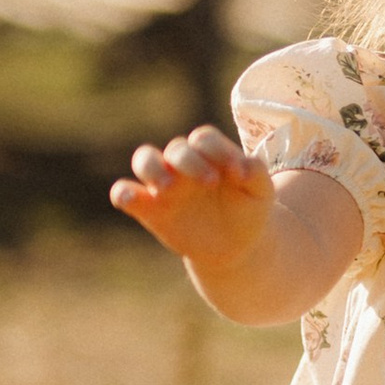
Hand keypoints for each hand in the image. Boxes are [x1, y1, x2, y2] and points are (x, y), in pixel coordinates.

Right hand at [110, 125, 274, 270]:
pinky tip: (132, 200)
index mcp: (210, 154)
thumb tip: (242, 166)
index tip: (238, 174)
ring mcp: (164, 184)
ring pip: (144, 159)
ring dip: (152, 169)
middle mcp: (184, 164)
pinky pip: (123, 192)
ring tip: (168, 190)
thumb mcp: (262, 192)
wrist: (235, 245)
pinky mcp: (148, 208)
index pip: (204, 138)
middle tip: (209, 183)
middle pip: (176, 147)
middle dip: (189, 161)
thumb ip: (257, 172)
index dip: (218, 150)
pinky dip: (122, 193)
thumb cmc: (248, 210)